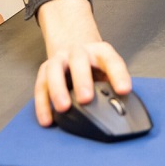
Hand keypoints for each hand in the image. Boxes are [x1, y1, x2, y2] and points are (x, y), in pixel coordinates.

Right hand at [33, 0, 130, 126]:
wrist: (74, 45)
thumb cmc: (94, 65)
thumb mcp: (107, 69)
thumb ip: (112, 84)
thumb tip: (120, 105)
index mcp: (100, 52)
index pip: (111, 60)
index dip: (118, 75)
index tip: (124, 90)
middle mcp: (78, 52)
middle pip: (79, 60)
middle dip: (82, 80)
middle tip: (86, 99)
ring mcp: (60, 59)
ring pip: (54, 69)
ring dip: (58, 89)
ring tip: (63, 108)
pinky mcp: (45, 70)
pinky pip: (41, 85)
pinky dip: (42, 103)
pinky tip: (47, 119)